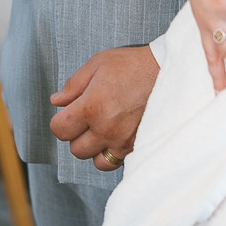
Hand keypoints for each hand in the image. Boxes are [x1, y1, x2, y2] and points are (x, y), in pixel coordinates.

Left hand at [48, 46, 158, 169]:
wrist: (168, 72)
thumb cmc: (132, 65)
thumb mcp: (97, 64)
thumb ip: (73, 85)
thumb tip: (57, 101)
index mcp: (91, 107)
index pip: (60, 130)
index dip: (60, 121)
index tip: (67, 114)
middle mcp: (106, 129)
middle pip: (76, 149)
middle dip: (76, 136)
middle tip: (86, 120)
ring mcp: (123, 141)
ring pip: (97, 161)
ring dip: (95, 149)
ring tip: (102, 131)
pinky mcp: (137, 146)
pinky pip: (117, 161)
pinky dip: (113, 153)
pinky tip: (116, 136)